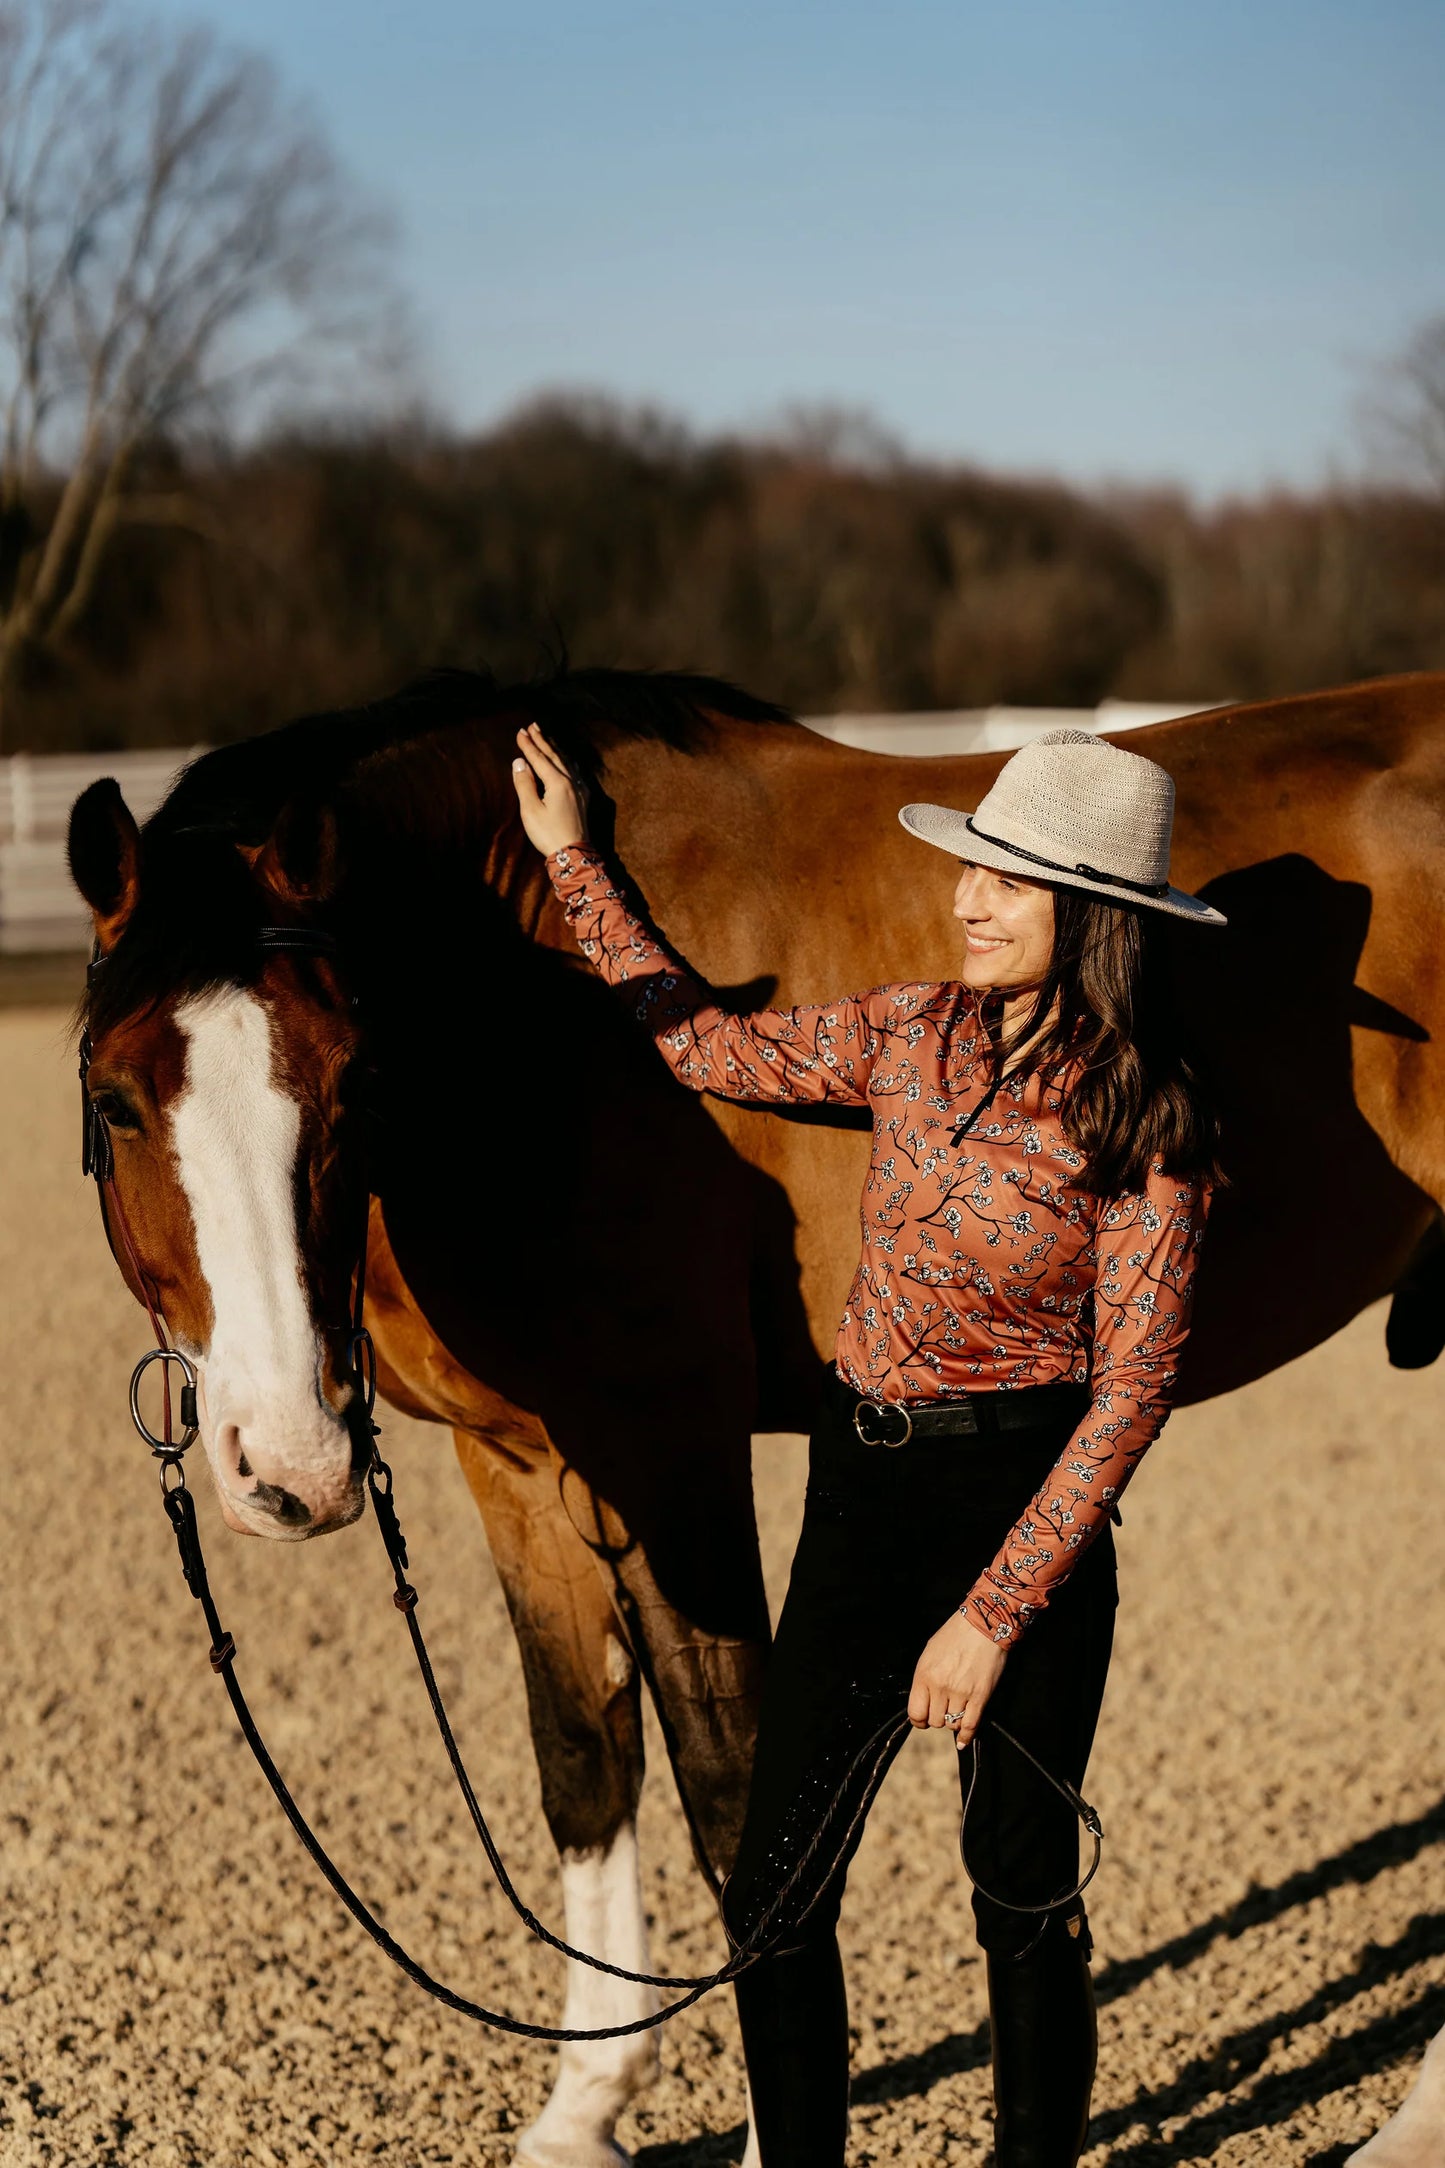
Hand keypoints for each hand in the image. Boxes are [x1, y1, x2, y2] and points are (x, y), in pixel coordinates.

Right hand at [512, 722, 588, 854]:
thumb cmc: (549, 834)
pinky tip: (568, 760)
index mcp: (558, 783)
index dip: (529, 745)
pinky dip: (568, 761)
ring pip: (566, 762)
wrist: (574, 855)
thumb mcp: (530, 810)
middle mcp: (571, 782)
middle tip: (533, 725)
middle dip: (542, 740)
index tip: (520, 731)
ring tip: (546, 737)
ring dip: (555, 748)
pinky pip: (576, 772)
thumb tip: (519, 762)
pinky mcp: (583, 799)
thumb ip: (524, 784)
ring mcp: (580, 790)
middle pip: (554, 756)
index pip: (540, 759)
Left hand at [908, 1610, 1007, 1749]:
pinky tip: (963, 1740)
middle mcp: (940, 1686)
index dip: (918, 1720)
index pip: (915, 1713)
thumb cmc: (955, 1635)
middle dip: (937, 1718)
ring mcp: (960, 1692)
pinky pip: (970, 1725)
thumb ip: (924, 1678)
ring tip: (956, 1711)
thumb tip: (922, 1699)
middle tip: (943, 1710)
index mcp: (924, 1675)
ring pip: (951, 1724)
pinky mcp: (980, 1696)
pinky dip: (966, 1736)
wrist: (982, 1625)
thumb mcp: (929, 1652)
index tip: (923, 1719)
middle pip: (934, 1721)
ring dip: (952, 1721)